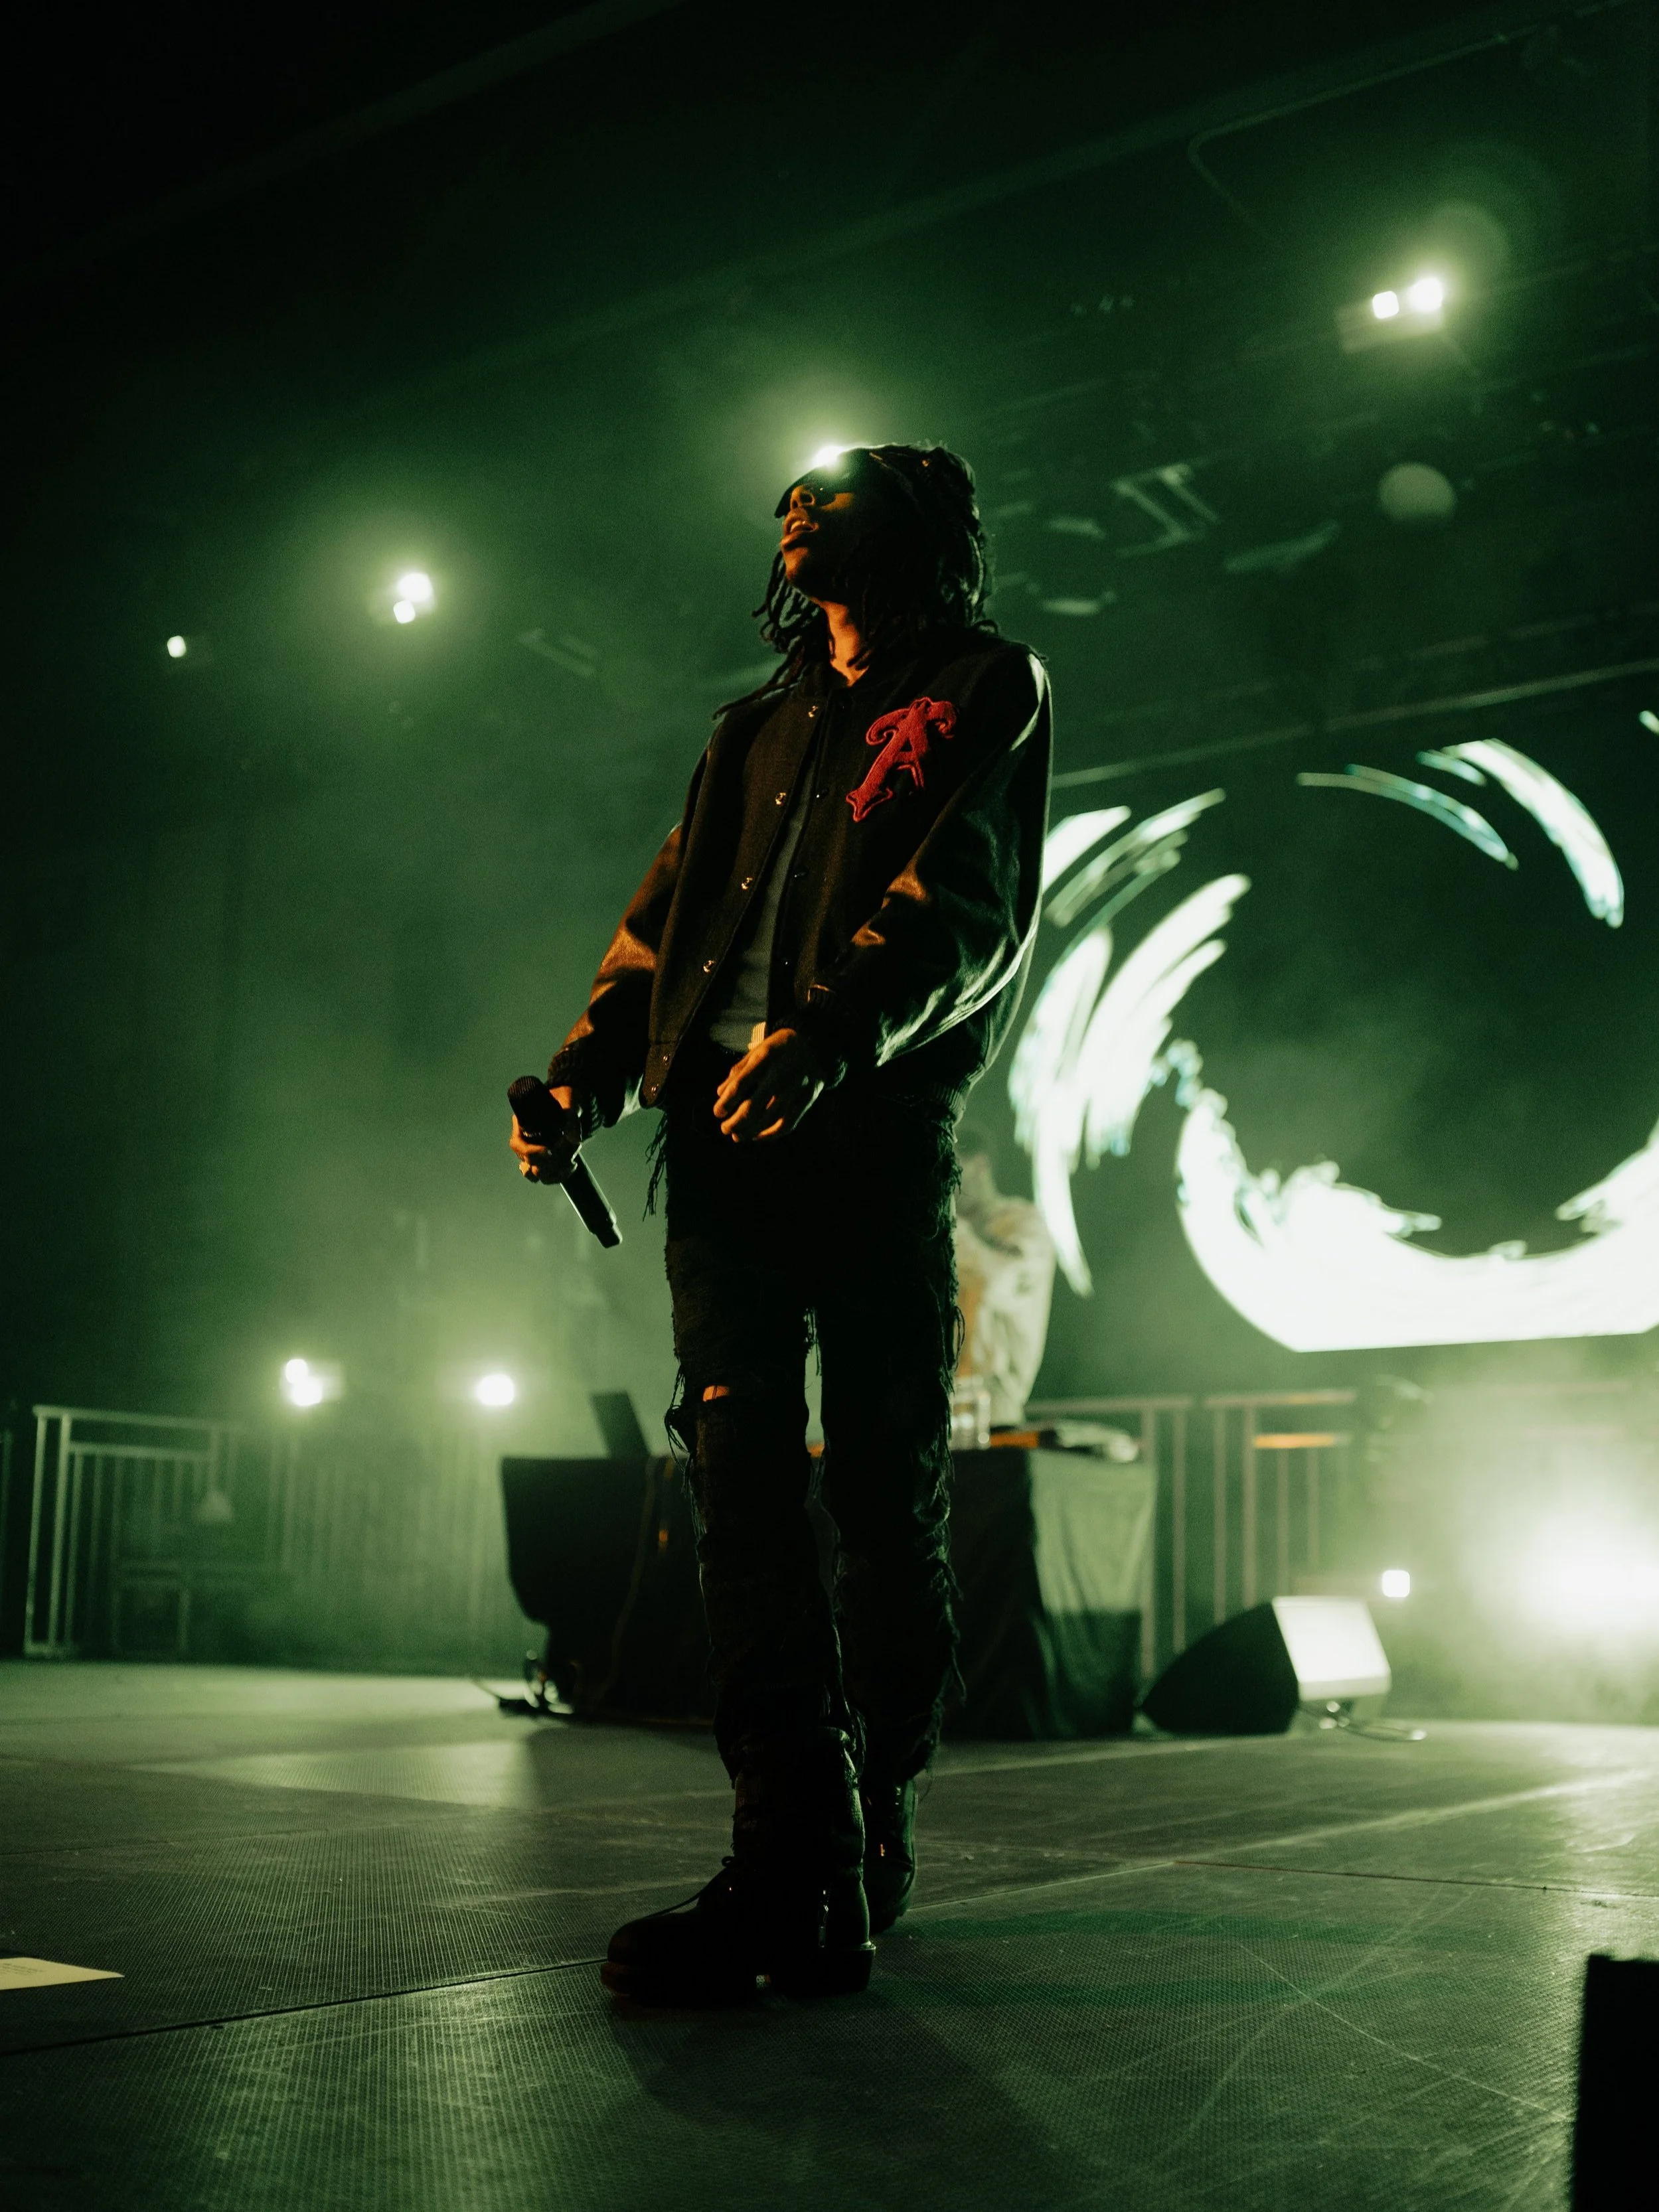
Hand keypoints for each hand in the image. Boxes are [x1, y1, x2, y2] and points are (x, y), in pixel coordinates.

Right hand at [510, 1083, 581, 1182]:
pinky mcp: (544, 1161)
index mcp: (522, 1123)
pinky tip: (572, 1165)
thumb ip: (571, 1120)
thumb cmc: (566, 1099)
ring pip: (535, 1174)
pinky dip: (560, 1175)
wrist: (571, 1104)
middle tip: (571, 1151)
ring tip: (572, 1161)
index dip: (533, 1153)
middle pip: (528, 1163)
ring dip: (555, 1171)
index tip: (550, 1151)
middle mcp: (524, 1141)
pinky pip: (546, 1177)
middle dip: (551, 1162)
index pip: (517, 1145)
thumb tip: (575, 1140)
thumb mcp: (569, 1104)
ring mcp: (532, 1153)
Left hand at [713, 1028, 824, 1142]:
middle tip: (724, 1129)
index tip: (717, 1113)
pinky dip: (770, 1134)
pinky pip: (788, 1123)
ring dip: (750, 1131)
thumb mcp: (757, 1051)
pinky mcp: (809, 1098)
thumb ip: (738, 1071)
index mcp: (766, 1055)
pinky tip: (757, 1136)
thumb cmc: (778, 1049)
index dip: (726, 1102)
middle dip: (736, 1122)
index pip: (741, 1084)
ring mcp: (798, 1087)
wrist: (815, 1044)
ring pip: (770, 1118)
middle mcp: (783, 1071)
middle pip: (754, 1106)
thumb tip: (720, 1094)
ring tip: (737, 1136)